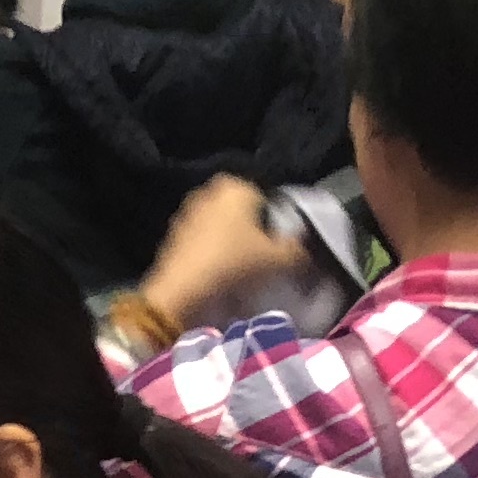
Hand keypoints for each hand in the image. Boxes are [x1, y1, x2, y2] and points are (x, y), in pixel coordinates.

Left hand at [142, 174, 293, 330]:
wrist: (183, 291)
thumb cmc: (234, 263)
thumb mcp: (277, 259)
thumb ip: (297, 249)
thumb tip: (305, 249)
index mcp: (234, 186)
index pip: (265, 199)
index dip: (274, 223)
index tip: (277, 246)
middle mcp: (208, 192)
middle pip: (241, 213)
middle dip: (251, 231)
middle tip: (261, 257)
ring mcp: (186, 213)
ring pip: (220, 227)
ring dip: (230, 242)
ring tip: (241, 269)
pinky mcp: (172, 236)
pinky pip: (202, 241)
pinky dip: (211, 252)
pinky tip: (218, 274)